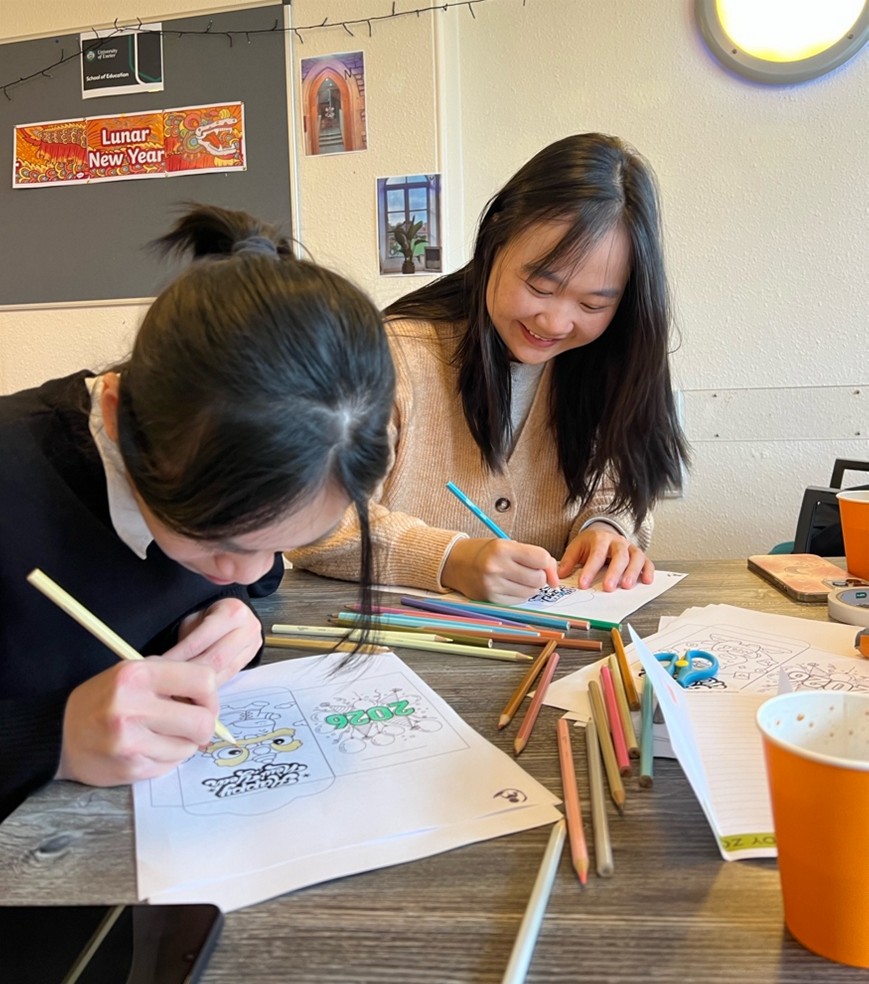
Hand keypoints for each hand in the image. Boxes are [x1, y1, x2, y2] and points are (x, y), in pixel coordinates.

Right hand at [57, 658, 218, 786]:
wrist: (59, 734)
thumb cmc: (104, 699)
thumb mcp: (134, 672)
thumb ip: (173, 677)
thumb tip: (214, 695)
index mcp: (137, 674)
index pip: (204, 680)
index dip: (211, 694)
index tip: (202, 700)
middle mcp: (133, 707)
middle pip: (203, 721)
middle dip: (204, 724)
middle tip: (191, 723)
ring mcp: (131, 741)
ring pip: (189, 747)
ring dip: (183, 743)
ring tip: (160, 734)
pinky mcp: (130, 768)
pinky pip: (171, 765)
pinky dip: (167, 757)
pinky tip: (147, 747)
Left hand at [167, 598, 262, 684]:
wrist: (235, 614)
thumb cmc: (210, 615)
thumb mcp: (195, 619)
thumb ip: (186, 640)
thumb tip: (162, 664)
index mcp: (232, 612)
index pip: (199, 641)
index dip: (177, 658)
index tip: (159, 670)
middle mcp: (248, 628)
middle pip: (215, 661)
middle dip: (188, 675)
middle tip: (166, 686)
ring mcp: (253, 645)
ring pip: (223, 673)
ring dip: (199, 686)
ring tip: (178, 692)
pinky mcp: (251, 659)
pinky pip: (228, 677)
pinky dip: (209, 687)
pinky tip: (194, 692)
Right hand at [441, 538, 558, 603]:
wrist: (455, 563)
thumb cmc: (484, 551)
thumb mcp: (505, 544)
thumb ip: (531, 555)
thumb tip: (554, 576)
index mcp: (502, 548)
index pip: (540, 558)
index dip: (549, 564)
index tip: (548, 566)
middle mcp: (496, 567)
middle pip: (538, 578)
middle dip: (540, 576)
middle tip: (531, 570)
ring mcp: (493, 586)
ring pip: (531, 592)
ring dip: (531, 586)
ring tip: (517, 577)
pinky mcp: (491, 599)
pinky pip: (519, 600)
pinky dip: (520, 594)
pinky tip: (510, 585)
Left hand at [558, 524, 653, 590]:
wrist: (603, 532)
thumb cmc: (590, 544)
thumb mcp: (576, 548)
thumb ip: (568, 561)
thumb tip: (560, 575)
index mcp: (600, 539)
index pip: (596, 555)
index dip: (590, 570)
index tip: (583, 584)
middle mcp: (617, 542)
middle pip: (619, 555)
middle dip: (614, 572)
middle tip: (608, 588)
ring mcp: (630, 547)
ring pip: (635, 557)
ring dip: (632, 572)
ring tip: (626, 586)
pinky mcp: (639, 555)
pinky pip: (647, 561)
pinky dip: (649, 571)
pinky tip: (646, 581)